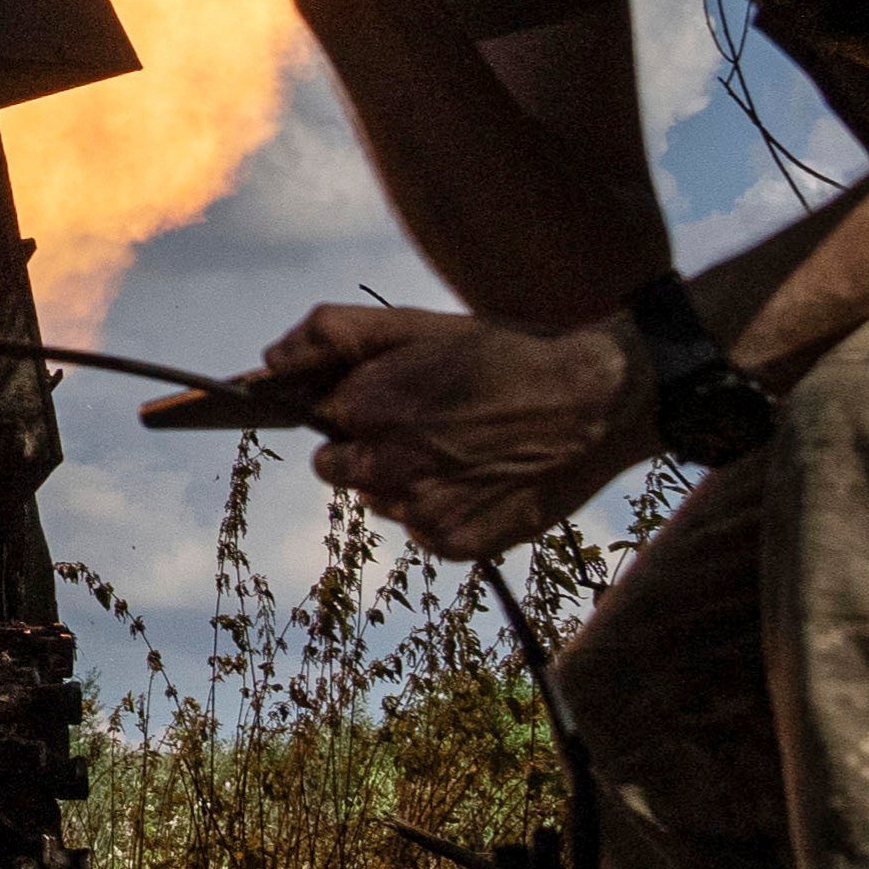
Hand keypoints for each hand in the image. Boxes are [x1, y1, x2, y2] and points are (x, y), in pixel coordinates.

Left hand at [279, 292, 647, 562]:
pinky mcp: (453, 543)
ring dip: (405, 480)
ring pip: (378, 500)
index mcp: (370, 405)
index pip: (316, 419)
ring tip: (464, 450)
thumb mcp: (420, 324)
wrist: (599, 402)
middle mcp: (387, 464)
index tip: (383, 400)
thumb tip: (269, 361)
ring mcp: (420, 510)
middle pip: (337, 467)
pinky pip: (420, 531)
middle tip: (428, 425)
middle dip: (368, 447)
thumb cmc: (507, 354)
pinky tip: (481, 479)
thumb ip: (336, 334)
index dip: (349, 408)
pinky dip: (441, 511)